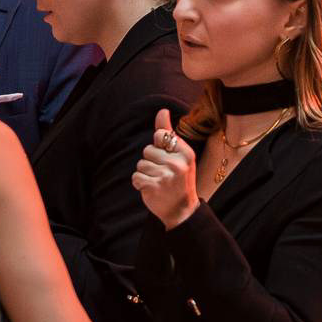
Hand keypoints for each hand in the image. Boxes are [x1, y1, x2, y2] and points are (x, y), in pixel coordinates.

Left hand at [131, 109, 198, 229]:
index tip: (167, 159)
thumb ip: (168, 133)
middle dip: (151, 161)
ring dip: (145, 174)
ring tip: (158, 182)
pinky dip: (139, 183)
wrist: (182, 211)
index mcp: (185, 152)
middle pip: (147, 150)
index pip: (159, 135)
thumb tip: (161, 110)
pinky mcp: (153, 187)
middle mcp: (177, 163)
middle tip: (163, 174)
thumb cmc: (179, 179)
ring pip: (140, 164)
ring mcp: (166, 176)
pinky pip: (135, 177)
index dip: (158, 146)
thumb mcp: (180, 155)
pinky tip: (151, 189)